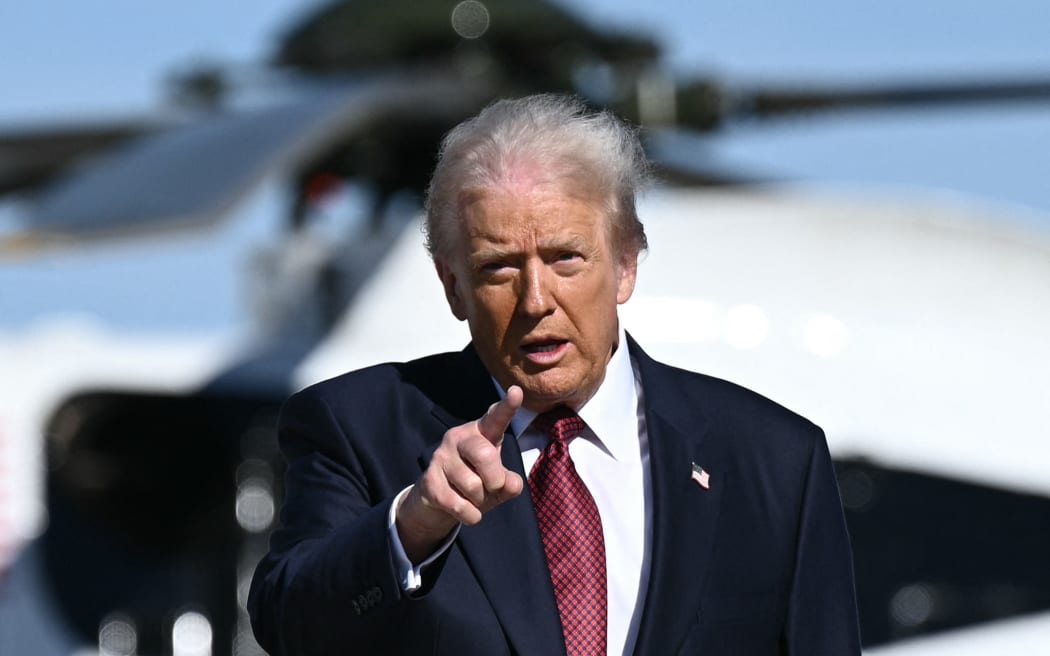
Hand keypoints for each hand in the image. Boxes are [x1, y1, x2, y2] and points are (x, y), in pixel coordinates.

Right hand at [395, 385, 524, 562]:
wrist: (439, 501)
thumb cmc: (477, 483)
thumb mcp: (499, 484)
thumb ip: (511, 483)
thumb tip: (512, 484)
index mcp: (482, 432)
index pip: (496, 417)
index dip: (507, 406)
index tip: (516, 391)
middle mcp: (459, 438)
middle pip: (485, 456)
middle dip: (495, 480)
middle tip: (493, 486)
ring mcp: (441, 457)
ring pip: (473, 486)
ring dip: (480, 500)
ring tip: (474, 496)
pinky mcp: (429, 480)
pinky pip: (459, 505)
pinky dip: (470, 515)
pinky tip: (466, 510)